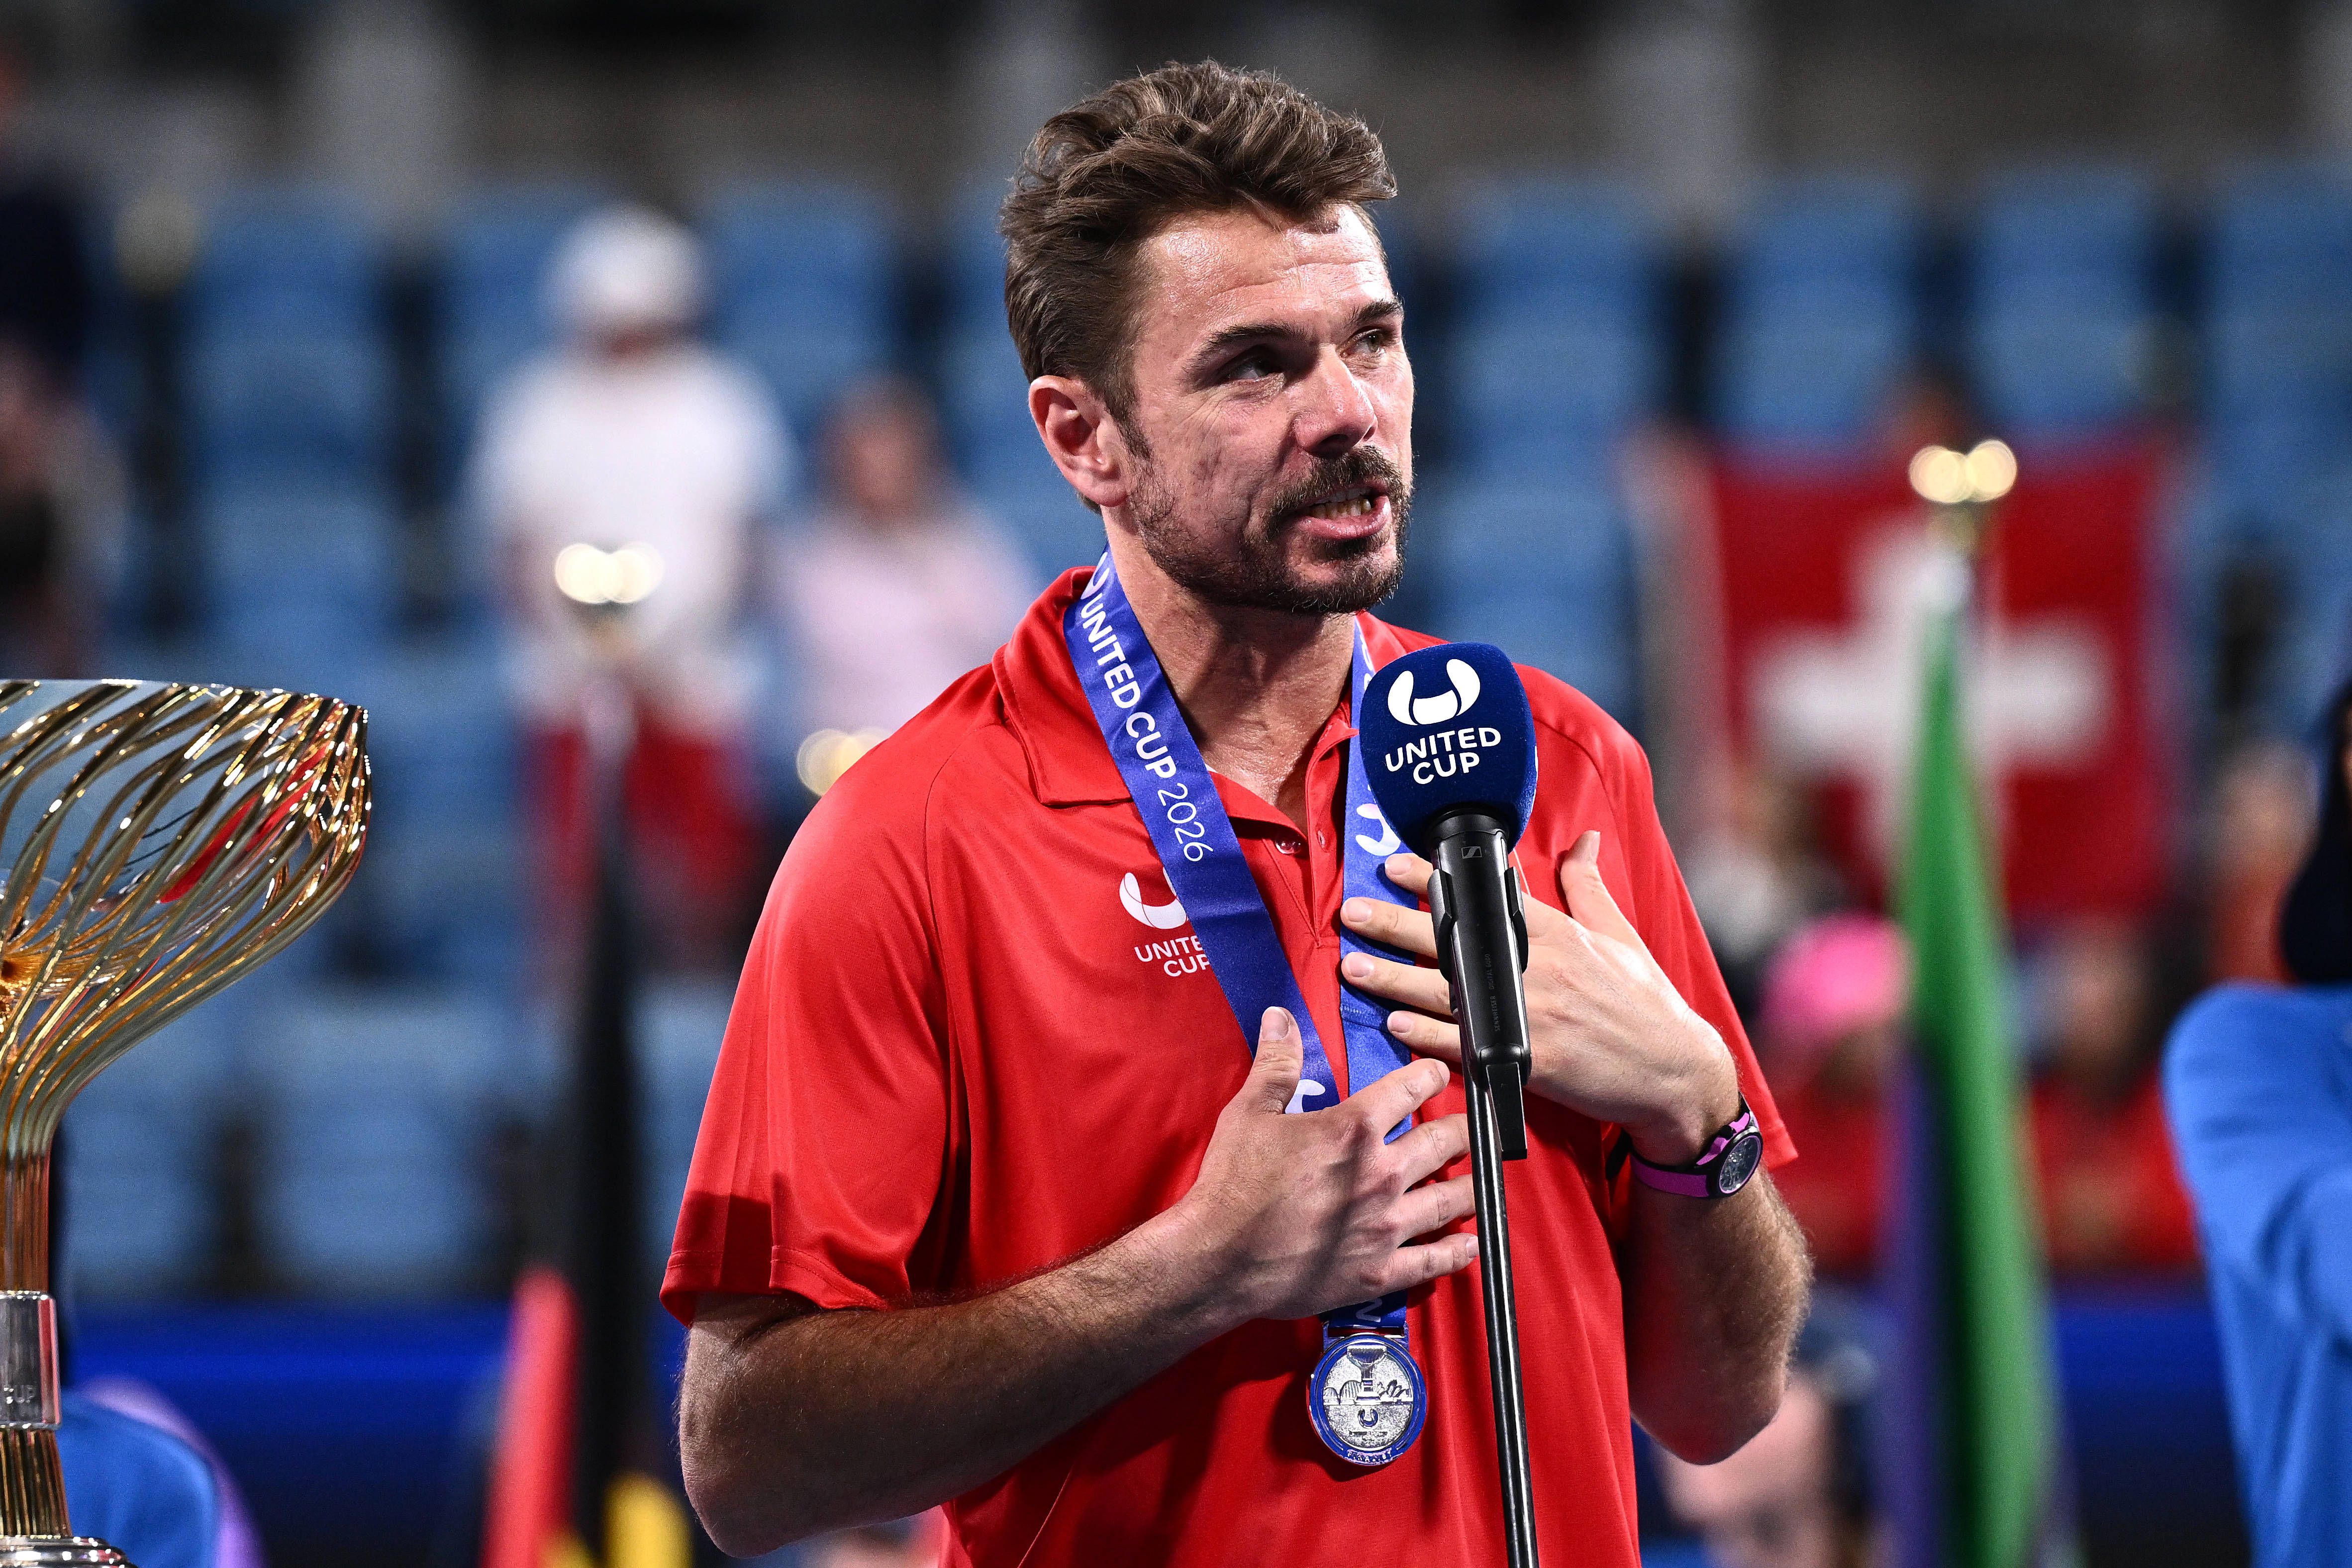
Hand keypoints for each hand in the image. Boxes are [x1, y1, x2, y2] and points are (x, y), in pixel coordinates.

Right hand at [1173, 1007, 1477, 1323]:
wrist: (1219, 1259)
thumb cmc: (1233, 1185)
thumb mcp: (1249, 1112)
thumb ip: (1276, 1063)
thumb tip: (1281, 1017)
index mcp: (1353, 1129)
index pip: (1410, 1089)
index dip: (1429, 1076)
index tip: (1437, 1074)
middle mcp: (1380, 1174)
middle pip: (1444, 1143)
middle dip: (1465, 1132)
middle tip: (1473, 1128)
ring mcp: (1385, 1226)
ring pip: (1450, 1200)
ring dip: (1470, 1188)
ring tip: (1482, 1180)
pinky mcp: (1379, 1271)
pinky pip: (1433, 1260)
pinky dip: (1457, 1251)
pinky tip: (1469, 1243)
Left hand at [1338, 830, 1741, 1165]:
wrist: (1673, 1072)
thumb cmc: (1645, 1001)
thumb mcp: (1619, 934)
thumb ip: (1587, 886)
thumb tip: (1584, 839)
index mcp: (1556, 934)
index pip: (1485, 897)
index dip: (1436, 879)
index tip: (1394, 865)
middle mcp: (1537, 969)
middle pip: (1452, 941)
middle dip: (1395, 924)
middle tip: (1352, 910)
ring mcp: (1531, 1016)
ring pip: (1447, 993)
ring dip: (1395, 980)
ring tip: (1353, 965)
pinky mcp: (1530, 1062)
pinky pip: (1467, 1046)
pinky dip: (1429, 1037)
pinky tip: (1395, 1025)